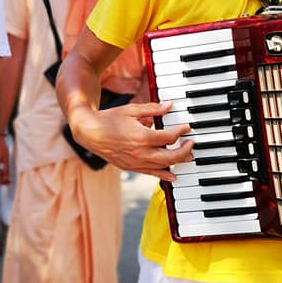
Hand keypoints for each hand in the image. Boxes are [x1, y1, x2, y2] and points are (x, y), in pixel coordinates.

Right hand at [68, 101, 192, 180]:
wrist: (89, 133)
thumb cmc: (109, 119)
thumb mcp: (131, 110)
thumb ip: (152, 109)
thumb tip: (169, 105)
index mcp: (141, 136)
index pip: (169, 137)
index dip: (181, 131)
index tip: (187, 127)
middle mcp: (140, 152)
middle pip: (171, 156)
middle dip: (185, 150)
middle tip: (191, 143)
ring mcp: (135, 162)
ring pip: (163, 166)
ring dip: (177, 162)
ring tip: (187, 157)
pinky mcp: (131, 167)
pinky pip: (151, 173)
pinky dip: (164, 175)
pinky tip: (173, 176)